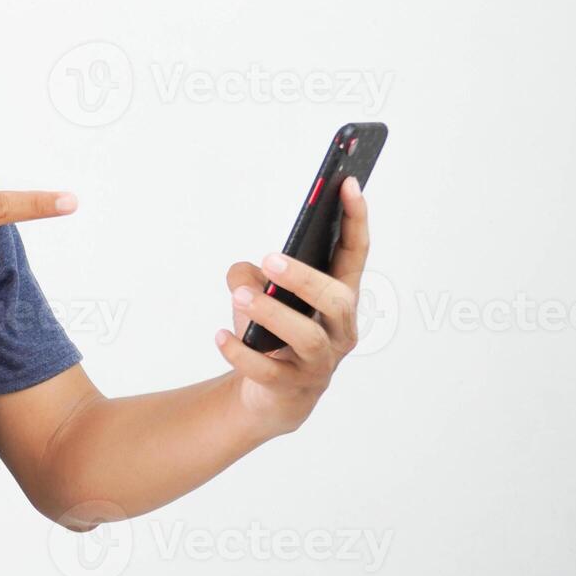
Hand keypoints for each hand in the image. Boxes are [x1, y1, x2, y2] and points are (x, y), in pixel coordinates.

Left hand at [215, 175, 370, 437]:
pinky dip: (242, 352)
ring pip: (307, 336)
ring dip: (272, 312)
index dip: (355, 218)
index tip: (348, 183)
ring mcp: (319, 361)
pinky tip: (220, 336)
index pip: (355, 252)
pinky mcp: (292, 386)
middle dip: (304, 278)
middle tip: (271, 259)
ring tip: (240, 295)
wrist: (271, 392)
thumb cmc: (272, 330)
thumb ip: (250, 275)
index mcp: (339, 295)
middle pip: (336, 299)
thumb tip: (247, 276)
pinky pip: (269, 370)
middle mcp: (339, 328)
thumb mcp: (258, 293)